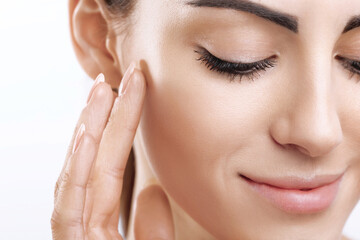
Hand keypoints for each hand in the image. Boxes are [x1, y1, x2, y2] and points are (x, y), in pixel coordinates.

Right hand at [51, 63, 173, 239]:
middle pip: (93, 162)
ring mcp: (75, 235)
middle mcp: (84, 221)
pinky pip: (69, 208)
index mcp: (102, 221)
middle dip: (102, 117)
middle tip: (114, 77)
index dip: (122, 125)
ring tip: (101, 92)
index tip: (135, 89)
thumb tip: (152, 190)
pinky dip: (76, 172)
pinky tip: (87, 135)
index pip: (113, 165)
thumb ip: (153, 226)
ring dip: (88, 131)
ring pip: (78, 175)